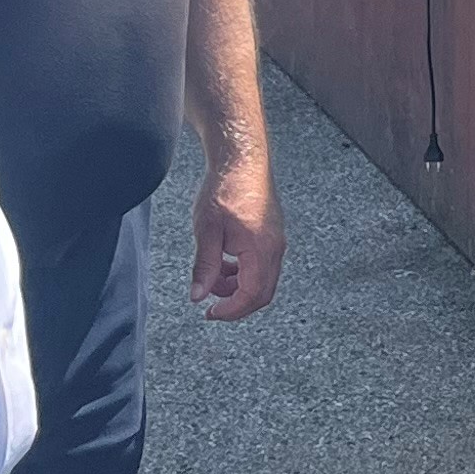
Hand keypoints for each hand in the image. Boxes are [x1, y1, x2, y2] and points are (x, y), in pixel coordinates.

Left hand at [192, 157, 284, 320]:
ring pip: (263, 280)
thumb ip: (205, 266)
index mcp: (261, 248)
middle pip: (263, 292)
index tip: (211, 314)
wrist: (241, 159)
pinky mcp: (272, 234)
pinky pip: (263, 265)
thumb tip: (198, 295)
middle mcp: (275, 247)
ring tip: (213, 280)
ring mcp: (276, 240)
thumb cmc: (225, 188)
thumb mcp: (206, 230)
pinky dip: (244, 273)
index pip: (252, 294)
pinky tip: (225, 264)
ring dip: (238, 288)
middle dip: (236, 304)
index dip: (231, 311)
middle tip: (213, 307)